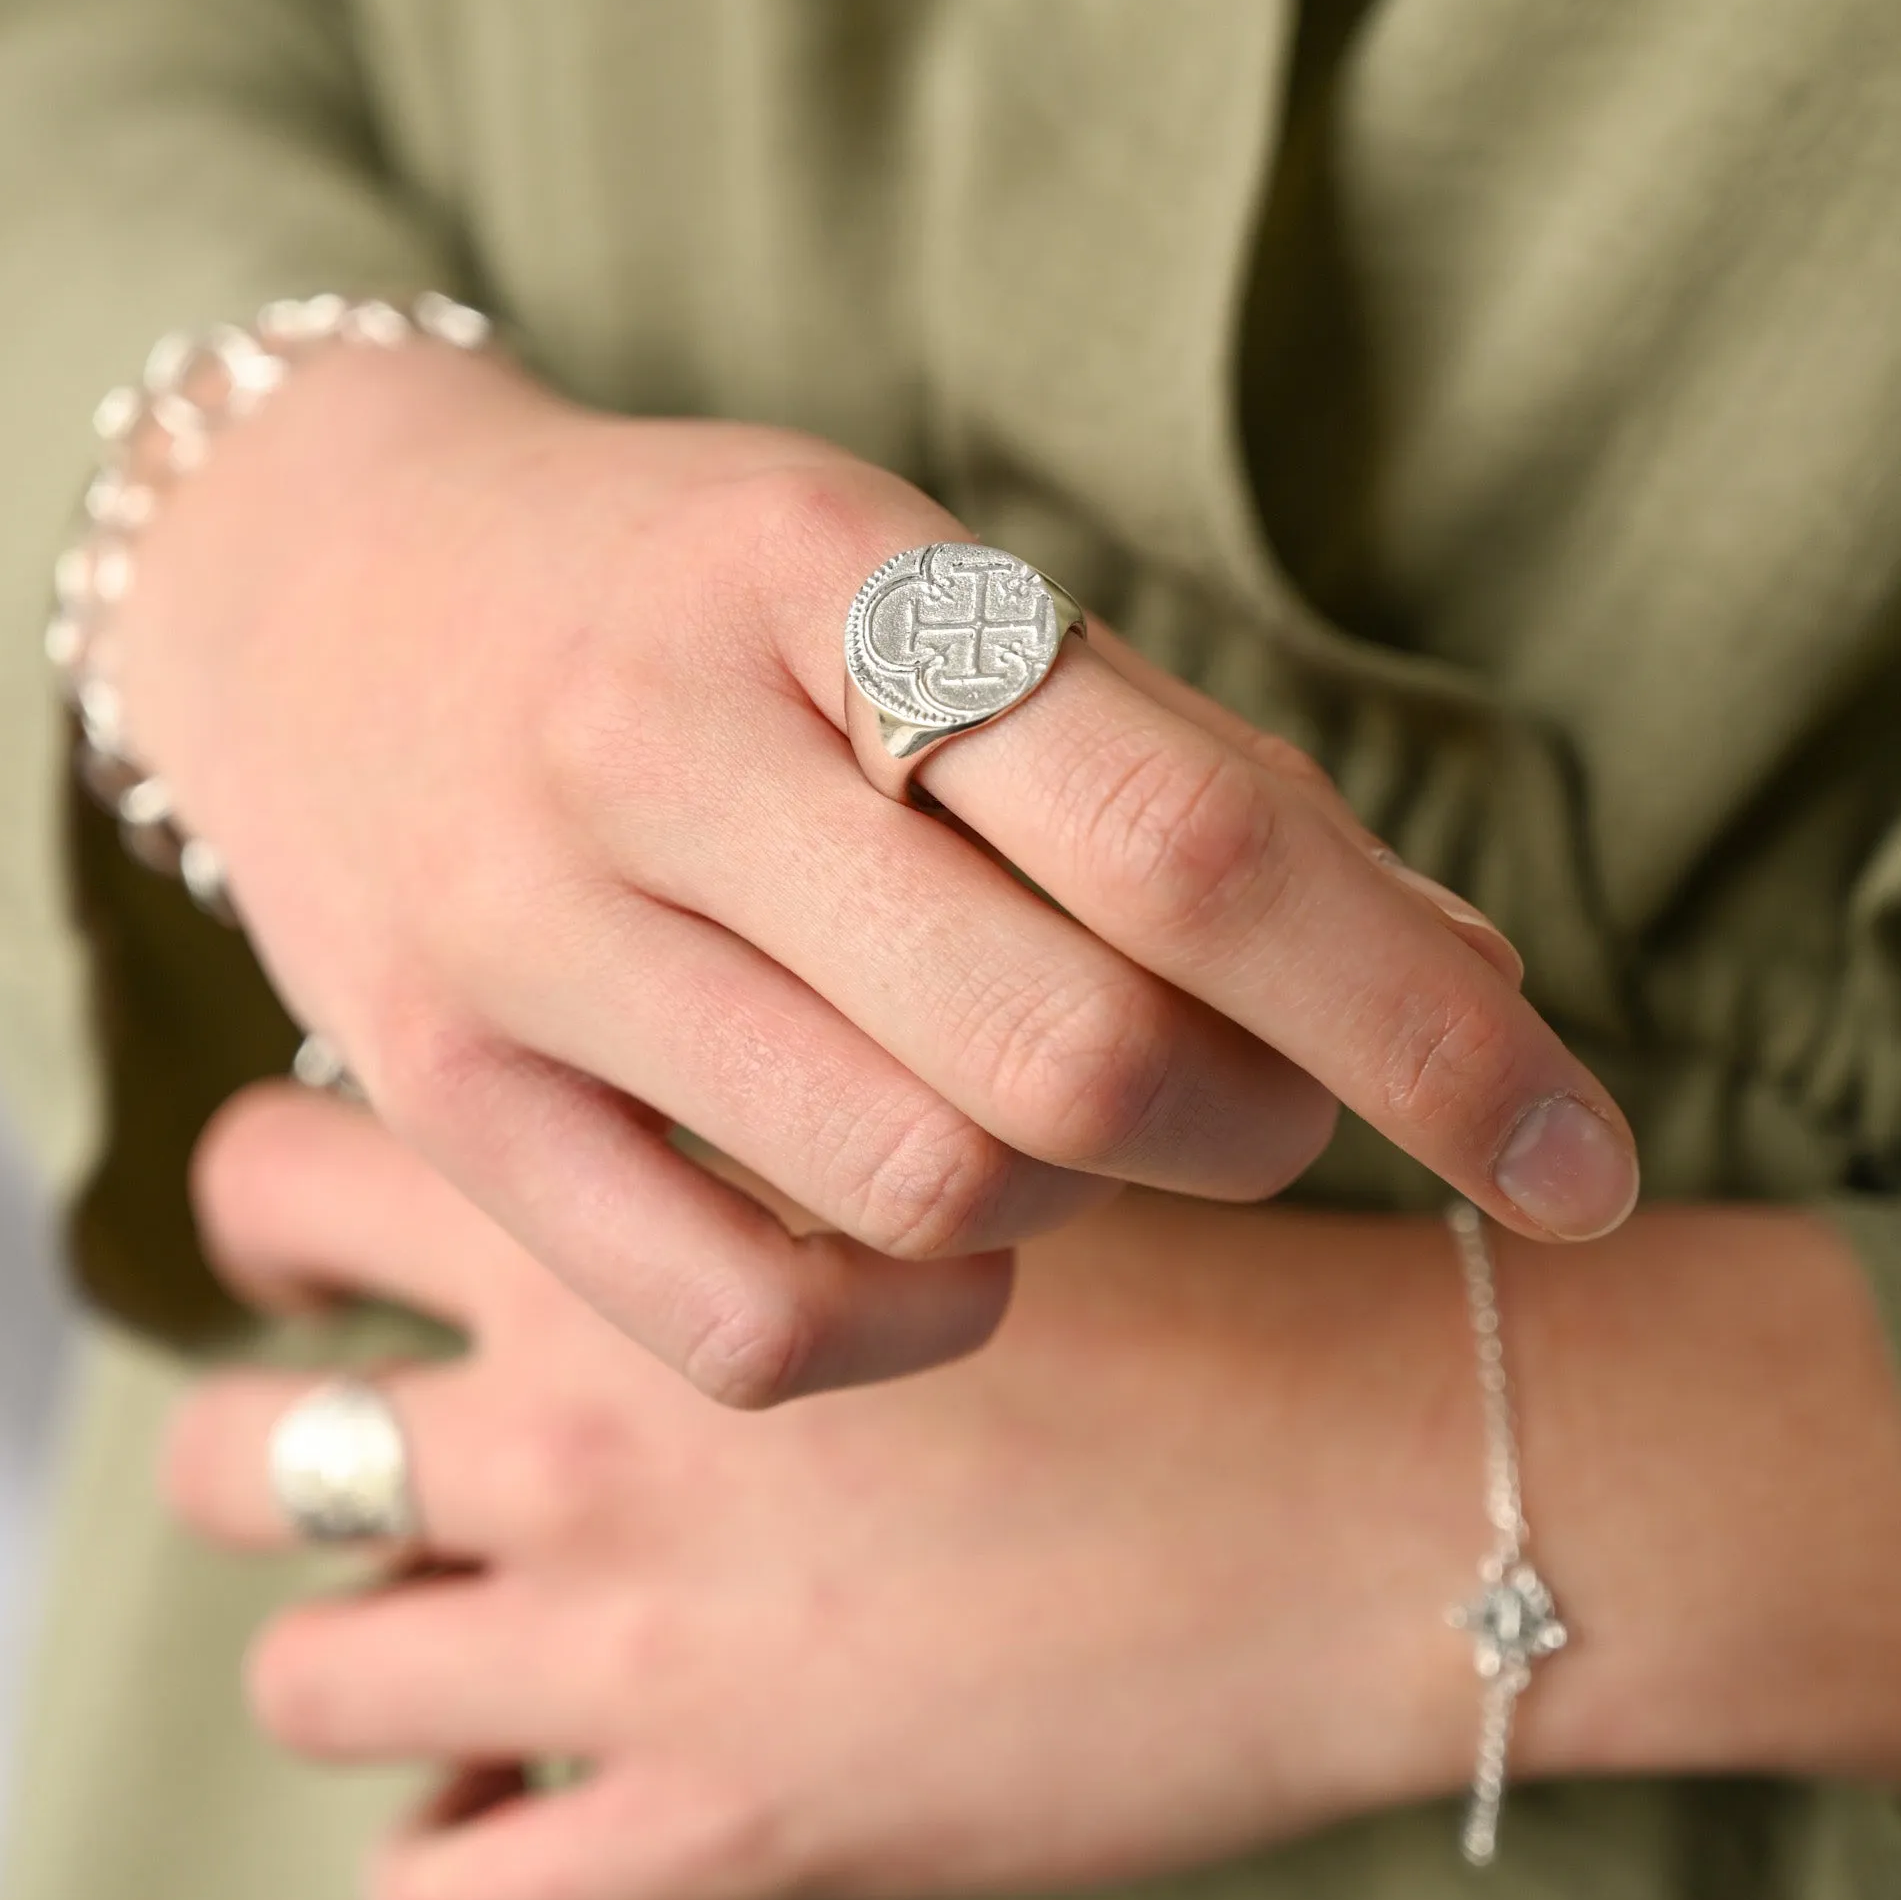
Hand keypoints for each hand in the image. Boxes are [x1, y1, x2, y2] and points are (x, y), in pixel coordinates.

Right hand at [123, 338, 1635, 1399]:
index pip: (1195, 842)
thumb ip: (1176, 773)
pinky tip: (940, 1256)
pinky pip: (745, 1324)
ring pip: (925, 1192)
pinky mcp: (438, 1094)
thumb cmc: (692, 593)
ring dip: (1082, 1207)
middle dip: (1265, 1124)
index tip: (1583, 1164)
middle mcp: (658, 744)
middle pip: (1077, 1048)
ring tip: (1066, 1129)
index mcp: (828, 570)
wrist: (317, 580)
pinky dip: (911, 1329)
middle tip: (1280, 1111)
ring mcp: (524, 933)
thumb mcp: (923, 595)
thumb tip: (1472, 978)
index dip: (1430, 1029)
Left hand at [165, 1087, 1478, 1899]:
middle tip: (374, 1441)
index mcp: (621, 1210)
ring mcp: (629, 1642)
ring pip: (303, 1679)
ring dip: (361, 1653)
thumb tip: (639, 1068)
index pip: (279, 1173)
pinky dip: (450, 1860)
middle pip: (241, 1446)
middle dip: (273, 1441)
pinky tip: (541, 1801)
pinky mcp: (719, 1833)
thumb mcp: (960, 1098)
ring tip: (466, 1633)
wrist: (1385, 1487)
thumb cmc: (1202, 1278)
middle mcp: (575, 1425)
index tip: (343, 1237)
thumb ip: (761, 1066)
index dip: (280, 1206)